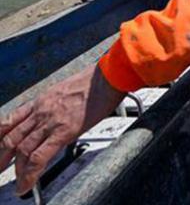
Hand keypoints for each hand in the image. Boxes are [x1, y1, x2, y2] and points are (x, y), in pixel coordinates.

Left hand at [0, 64, 124, 194]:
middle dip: (2, 157)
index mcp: (42, 100)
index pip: (11, 120)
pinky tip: (29, 182)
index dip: (0, 136)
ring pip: (22, 149)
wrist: (108, 76)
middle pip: (11, 137)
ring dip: (17, 170)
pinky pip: (39, 156)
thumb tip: (61, 115)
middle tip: (0, 168)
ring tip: (19, 182)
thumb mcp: (68, 89)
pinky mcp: (63, 131)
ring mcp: (50, 121)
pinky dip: (30, 173)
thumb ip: (58, 104)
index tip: (0, 146)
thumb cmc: (96, 79)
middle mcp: (41, 111)